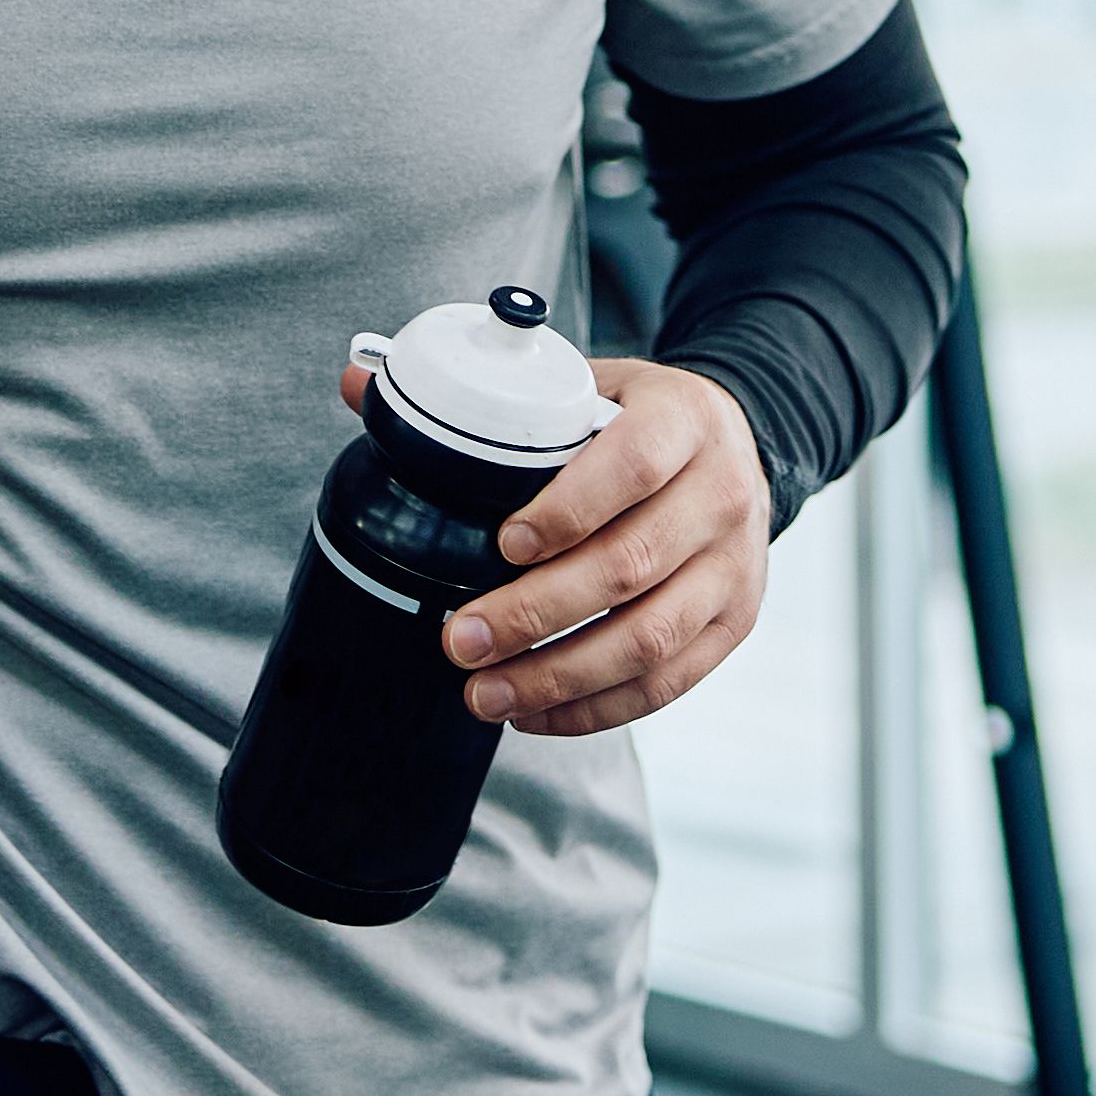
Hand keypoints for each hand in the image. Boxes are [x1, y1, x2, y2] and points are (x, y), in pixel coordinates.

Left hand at [355, 354, 771, 737]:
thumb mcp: (583, 383)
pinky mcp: (735, 621)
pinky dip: (597, 707)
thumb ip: (481, 390)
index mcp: (683, 419)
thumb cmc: (639, 418)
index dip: (567, 509)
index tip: (501, 545)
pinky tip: (536, 712)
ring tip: (486, 694)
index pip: (632, 464)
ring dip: (560, 676)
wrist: (737, 443)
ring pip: (650, 636)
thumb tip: (358, 387)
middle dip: (537, 613)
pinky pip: (668, 681)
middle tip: (461, 639)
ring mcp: (735, 565)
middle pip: (631, 565)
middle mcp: (721, 493)